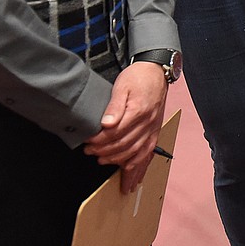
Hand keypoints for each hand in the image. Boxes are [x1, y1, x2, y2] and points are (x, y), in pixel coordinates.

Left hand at [84, 62, 167, 192]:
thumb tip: (106, 123)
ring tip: (104, 163)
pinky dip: (139, 166)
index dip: (100, 140)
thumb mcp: (122, 86)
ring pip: (136, 153)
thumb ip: (114, 106)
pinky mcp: (155, 132)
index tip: (88, 142)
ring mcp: (153, 129)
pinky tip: (131, 173)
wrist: (156, 72)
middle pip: (124, 145)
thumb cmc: (138, 77)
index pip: (116, 133)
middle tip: (90, 153)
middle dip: (105, 152)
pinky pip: (148, 153)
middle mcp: (147, 123)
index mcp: (138, 111)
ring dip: (119, 162)